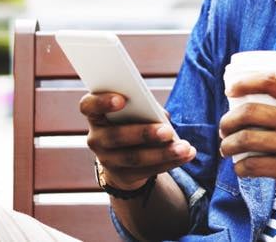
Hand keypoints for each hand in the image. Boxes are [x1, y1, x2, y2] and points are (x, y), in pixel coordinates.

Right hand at [80, 92, 195, 189]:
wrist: (123, 156)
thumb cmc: (131, 121)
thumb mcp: (133, 111)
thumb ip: (143, 107)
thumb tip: (161, 116)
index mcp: (95, 115)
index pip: (88, 106)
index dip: (102, 102)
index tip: (122, 99)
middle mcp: (96, 139)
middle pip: (116, 136)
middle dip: (144, 133)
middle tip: (168, 131)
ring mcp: (107, 160)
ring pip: (135, 158)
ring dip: (163, 153)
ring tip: (184, 147)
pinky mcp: (124, 176)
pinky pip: (148, 170)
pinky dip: (170, 162)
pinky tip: (187, 155)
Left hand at [218, 75, 275, 206]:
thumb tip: (266, 94)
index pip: (271, 81)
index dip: (245, 82)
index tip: (231, 89)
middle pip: (250, 112)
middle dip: (228, 121)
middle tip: (225, 128)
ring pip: (246, 140)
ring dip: (228, 145)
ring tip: (226, 148)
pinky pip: (254, 166)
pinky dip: (240, 168)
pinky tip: (241, 168)